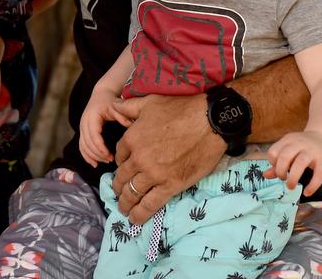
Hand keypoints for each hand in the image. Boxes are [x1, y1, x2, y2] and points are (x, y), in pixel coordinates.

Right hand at [79, 91, 129, 166]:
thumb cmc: (110, 101)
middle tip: (111, 160)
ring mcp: (82, 127)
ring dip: (93, 156)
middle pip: (87, 142)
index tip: (110, 156)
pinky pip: (81, 146)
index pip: (93, 135)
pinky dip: (87, 156)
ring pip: (83, 146)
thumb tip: (130, 125)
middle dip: (98, 154)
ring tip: (106, 161)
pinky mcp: (82, 132)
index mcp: (92, 116)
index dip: (100, 147)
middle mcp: (84, 122)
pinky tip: (94, 164)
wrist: (101, 94)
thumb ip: (122, 115)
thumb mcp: (116, 106)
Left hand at [112, 93, 225, 224]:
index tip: (123, 167)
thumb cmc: (180, 108)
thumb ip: (128, 106)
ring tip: (123, 209)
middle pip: (122, 177)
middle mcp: (139, 159)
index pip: (119, 155)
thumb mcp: (149, 101)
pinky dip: (140, 214)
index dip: (120, 162)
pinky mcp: (171, 186)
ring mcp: (154, 174)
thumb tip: (112, 105)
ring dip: (125, 203)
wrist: (209, 121)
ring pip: (133, 193)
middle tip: (118, 193)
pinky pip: (150, 204)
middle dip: (118, 186)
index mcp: (131, 139)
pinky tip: (135, 219)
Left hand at [264, 130, 321, 195]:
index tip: (277, 168)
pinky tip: (307, 193)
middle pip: (285, 156)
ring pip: (300, 163)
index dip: (272, 163)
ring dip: (293, 178)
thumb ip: (278, 163)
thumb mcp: (289, 150)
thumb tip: (265, 175)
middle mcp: (299, 143)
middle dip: (280, 171)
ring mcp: (312, 151)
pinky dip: (312, 185)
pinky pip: (319, 174)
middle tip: (283, 179)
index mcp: (288, 140)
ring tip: (290, 186)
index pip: (273, 151)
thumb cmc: (303, 147)